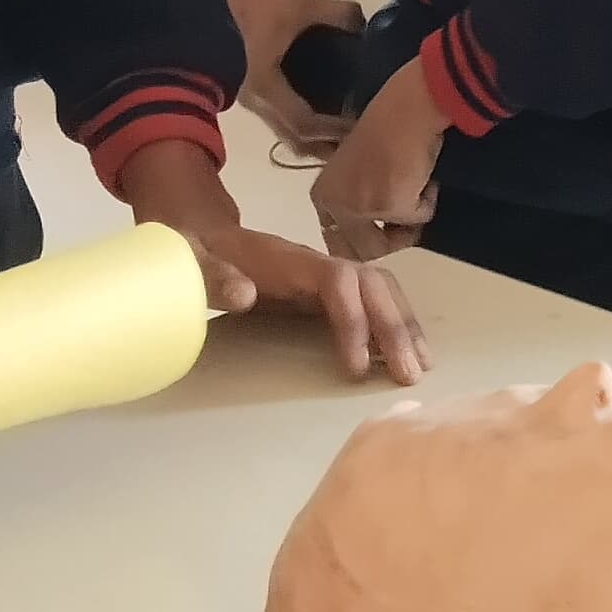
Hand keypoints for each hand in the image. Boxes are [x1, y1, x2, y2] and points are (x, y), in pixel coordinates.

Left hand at [121, 143, 430, 384]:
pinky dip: (393, 326)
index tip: (356, 367)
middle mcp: (318, 264)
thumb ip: (213, 276)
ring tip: (419, 366)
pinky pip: (372, 304)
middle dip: (394, 327)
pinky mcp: (327, 292)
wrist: (202, 237)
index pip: (338, 281)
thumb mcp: (192, 262)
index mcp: (289, 260)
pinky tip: (403, 354)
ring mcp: (327, 276)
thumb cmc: (197, 254)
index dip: (353, 320)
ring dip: (403, 327)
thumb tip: (246, 295)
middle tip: (408, 374)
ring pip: (381, 292)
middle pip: (373, 285)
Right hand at [226, 0, 363, 153]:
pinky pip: (285, 129)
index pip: (303, 123)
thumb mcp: (300, 3)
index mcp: (264, 83)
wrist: (226, 2)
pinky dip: (310, 134)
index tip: (364, 122)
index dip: (334, 128)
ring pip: (290, 139)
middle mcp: (256, 103)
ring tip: (354, 135)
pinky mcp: (258, 103)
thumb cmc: (261, 5)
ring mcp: (254, 106)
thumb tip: (367, 26)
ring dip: (320, 143)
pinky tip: (334, 126)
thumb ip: (338, 11)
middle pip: (298, 141)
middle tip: (368, 136)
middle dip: (332, 143)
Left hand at [311, 57, 447, 254]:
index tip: (384, 228)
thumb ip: (356, 198)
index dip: (363, 238)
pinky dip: (428, 204)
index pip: (333, 240)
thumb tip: (377, 226)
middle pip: (359, 251)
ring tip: (416, 196)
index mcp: (321, 195)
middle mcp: (334, 205)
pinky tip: (426, 178)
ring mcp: (361, 208)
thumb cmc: (386, 130)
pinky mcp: (392, 206)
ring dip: (407, 228)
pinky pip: (417, 221)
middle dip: (388, 242)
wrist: (407, 109)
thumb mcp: (358, 170)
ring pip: (386, 245)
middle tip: (407, 226)